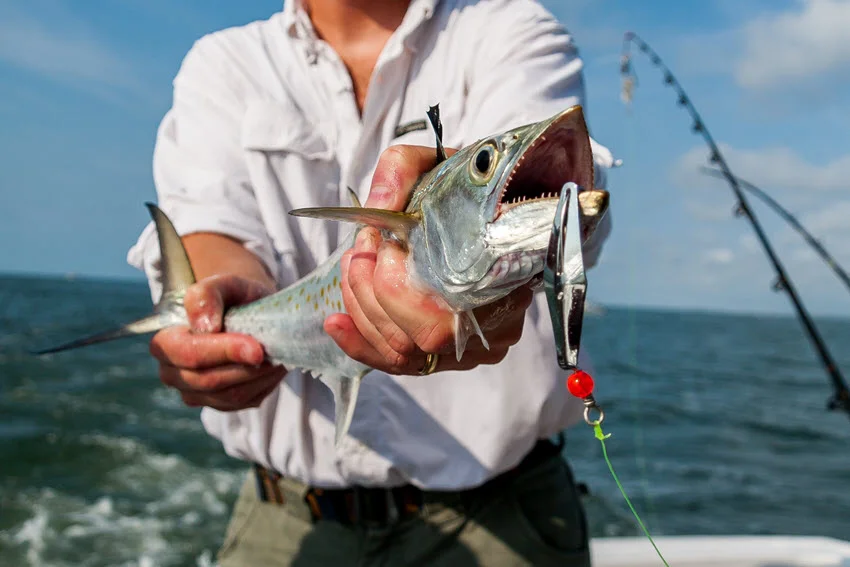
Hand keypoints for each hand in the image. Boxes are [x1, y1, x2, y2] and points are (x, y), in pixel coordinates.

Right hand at [149, 274, 285, 410]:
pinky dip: (265, 384)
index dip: (223, 352)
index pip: (188, 354)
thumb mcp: (222, 285)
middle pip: (209, 380)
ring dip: (259, 376)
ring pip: (230, 395)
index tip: (256, 348)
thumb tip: (205, 327)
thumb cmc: (231, 297)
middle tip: (272, 350)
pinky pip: (246, 401)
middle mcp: (173, 374)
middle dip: (245, 366)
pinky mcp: (222, 404)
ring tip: (275, 354)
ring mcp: (197, 394)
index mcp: (165, 343)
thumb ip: (206, 296)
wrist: (248, 312)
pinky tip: (272, 365)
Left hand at [325, 146, 533, 374]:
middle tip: (361, 247)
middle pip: (415, 338)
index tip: (382, 239)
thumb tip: (375, 209)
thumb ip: (401, 172)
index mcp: (502, 283)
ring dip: (361, 308)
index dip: (393, 285)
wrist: (497, 206)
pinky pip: (400, 362)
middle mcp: (495, 327)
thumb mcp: (435, 162)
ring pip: (402, 352)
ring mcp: (472, 345)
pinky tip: (335, 323)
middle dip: (369, 290)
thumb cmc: (468, 188)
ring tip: (350, 265)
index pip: (439, 320)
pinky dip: (361, 344)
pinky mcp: (449, 353)